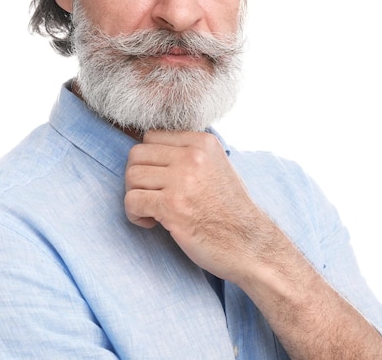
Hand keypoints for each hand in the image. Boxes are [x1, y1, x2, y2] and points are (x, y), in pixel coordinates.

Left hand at [124, 130, 266, 282]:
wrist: (249, 244)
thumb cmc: (230, 210)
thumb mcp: (217, 166)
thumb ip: (190, 153)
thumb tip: (151, 148)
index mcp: (203, 143)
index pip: (152, 137)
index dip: (149, 160)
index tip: (158, 179)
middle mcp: (193, 156)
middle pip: (137, 154)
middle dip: (137, 176)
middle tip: (149, 195)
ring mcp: (182, 180)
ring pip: (131, 175)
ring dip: (134, 195)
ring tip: (151, 210)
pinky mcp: (172, 206)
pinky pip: (132, 201)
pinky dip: (134, 214)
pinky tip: (151, 223)